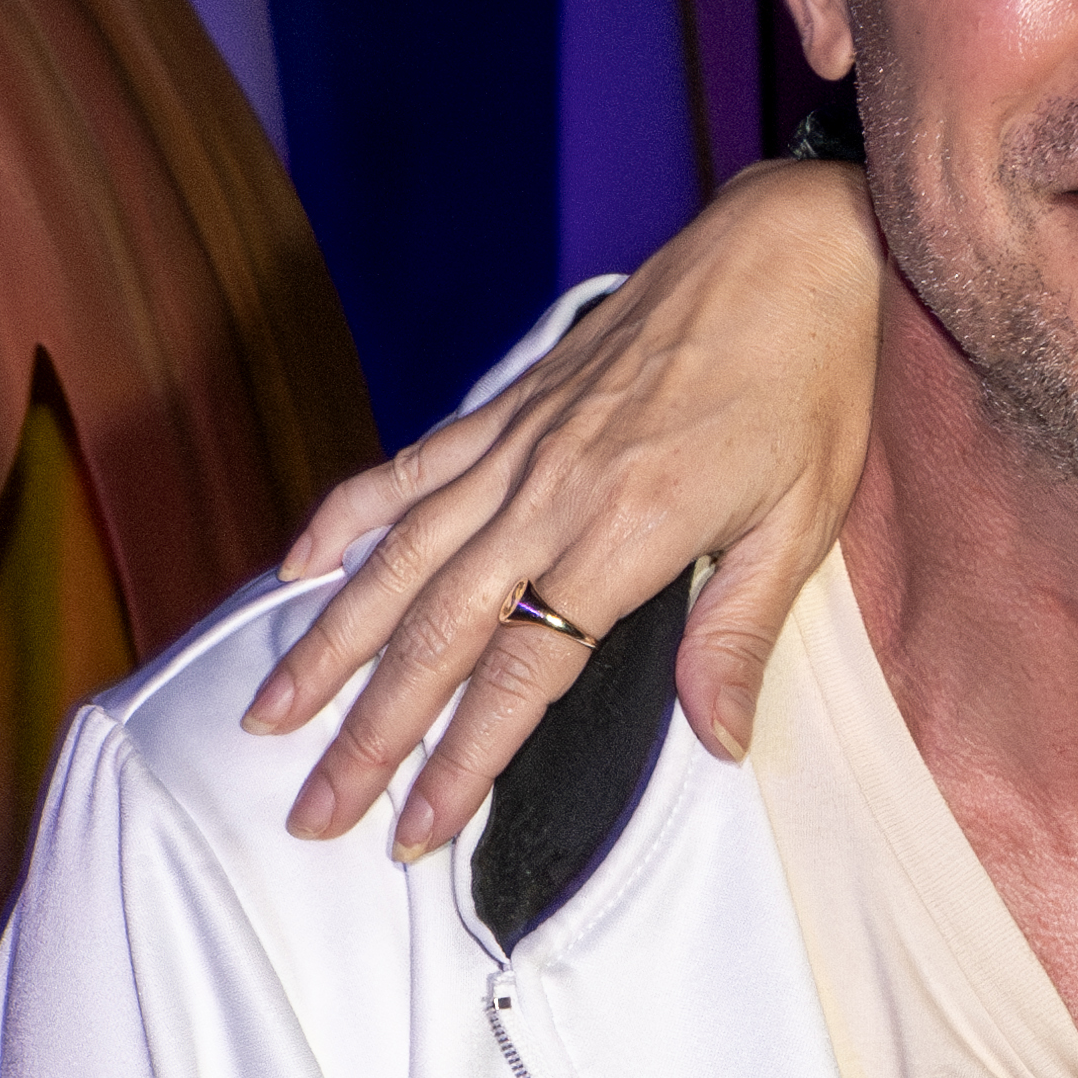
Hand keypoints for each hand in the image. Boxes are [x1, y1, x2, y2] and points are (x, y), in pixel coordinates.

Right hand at [248, 154, 892, 849]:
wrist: (787, 246)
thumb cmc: (809, 382)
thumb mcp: (804, 521)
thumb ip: (739, 634)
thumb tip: (719, 744)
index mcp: (626, 529)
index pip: (523, 671)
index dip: (463, 758)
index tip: (418, 831)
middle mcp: (549, 489)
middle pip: (434, 633)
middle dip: (367, 733)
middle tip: (314, 812)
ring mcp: (516, 443)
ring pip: (395, 560)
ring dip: (327, 646)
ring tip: (269, 717)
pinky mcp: (507, 406)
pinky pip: (405, 469)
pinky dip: (342, 521)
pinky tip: (291, 572)